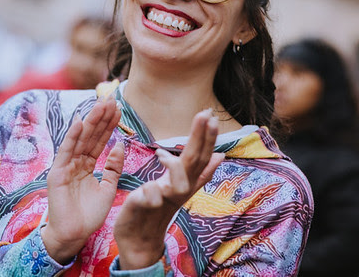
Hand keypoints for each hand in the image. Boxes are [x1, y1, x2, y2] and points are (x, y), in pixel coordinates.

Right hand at [41, 97, 123, 263]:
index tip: (118, 109)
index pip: (99, 141)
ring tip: (101, 104)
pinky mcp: (57, 173)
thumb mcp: (108, 188)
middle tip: (111, 100)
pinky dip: (72, 136)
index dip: (108, 126)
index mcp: (86, 165)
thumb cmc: (89, 215)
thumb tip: (120, 145)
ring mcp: (65, 166)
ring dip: (90, 121)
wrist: (74, 235)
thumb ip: (114, 168)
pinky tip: (80, 122)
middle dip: (101, 118)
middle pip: (90, 136)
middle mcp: (75, 162)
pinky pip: (66, 151)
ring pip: (80, 139)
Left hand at [113, 110, 223, 269]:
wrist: (139, 242)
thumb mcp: (177, 187)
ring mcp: (163, 201)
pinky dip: (149, 191)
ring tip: (161, 154)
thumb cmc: (155, 210)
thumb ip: (198, 173)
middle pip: (194, 164)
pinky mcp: (145, 209)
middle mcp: (178, 192)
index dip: (207, 138)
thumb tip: (220, 156)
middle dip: (201, 139)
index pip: (200, 157)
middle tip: (206, 116)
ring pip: (180, 185)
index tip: (211, 116)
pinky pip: (151, 198)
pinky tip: (143, 188)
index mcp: (183, 183)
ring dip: (175, 167)